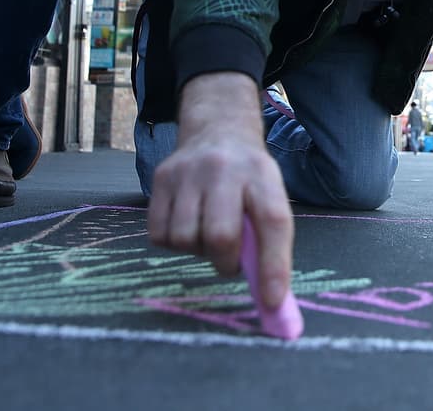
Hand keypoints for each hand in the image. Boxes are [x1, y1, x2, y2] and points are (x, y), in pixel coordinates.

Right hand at [146, 72, 295, 309]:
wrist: (217, 130)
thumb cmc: (248, 179)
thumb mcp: (270, 197)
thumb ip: (269, 243)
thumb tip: (270, 301)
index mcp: (262, 176)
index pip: (273, 223)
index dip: (273, 267)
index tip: (272, 302)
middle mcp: (224, 169)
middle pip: (220, 236)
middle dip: (225, 261)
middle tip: (229, 259)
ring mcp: (188, 171)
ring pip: (184, 239)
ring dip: (196, 251)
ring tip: (206, 233)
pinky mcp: (160, 177)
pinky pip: (159, 234)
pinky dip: (173, 243)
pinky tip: (187, 225)